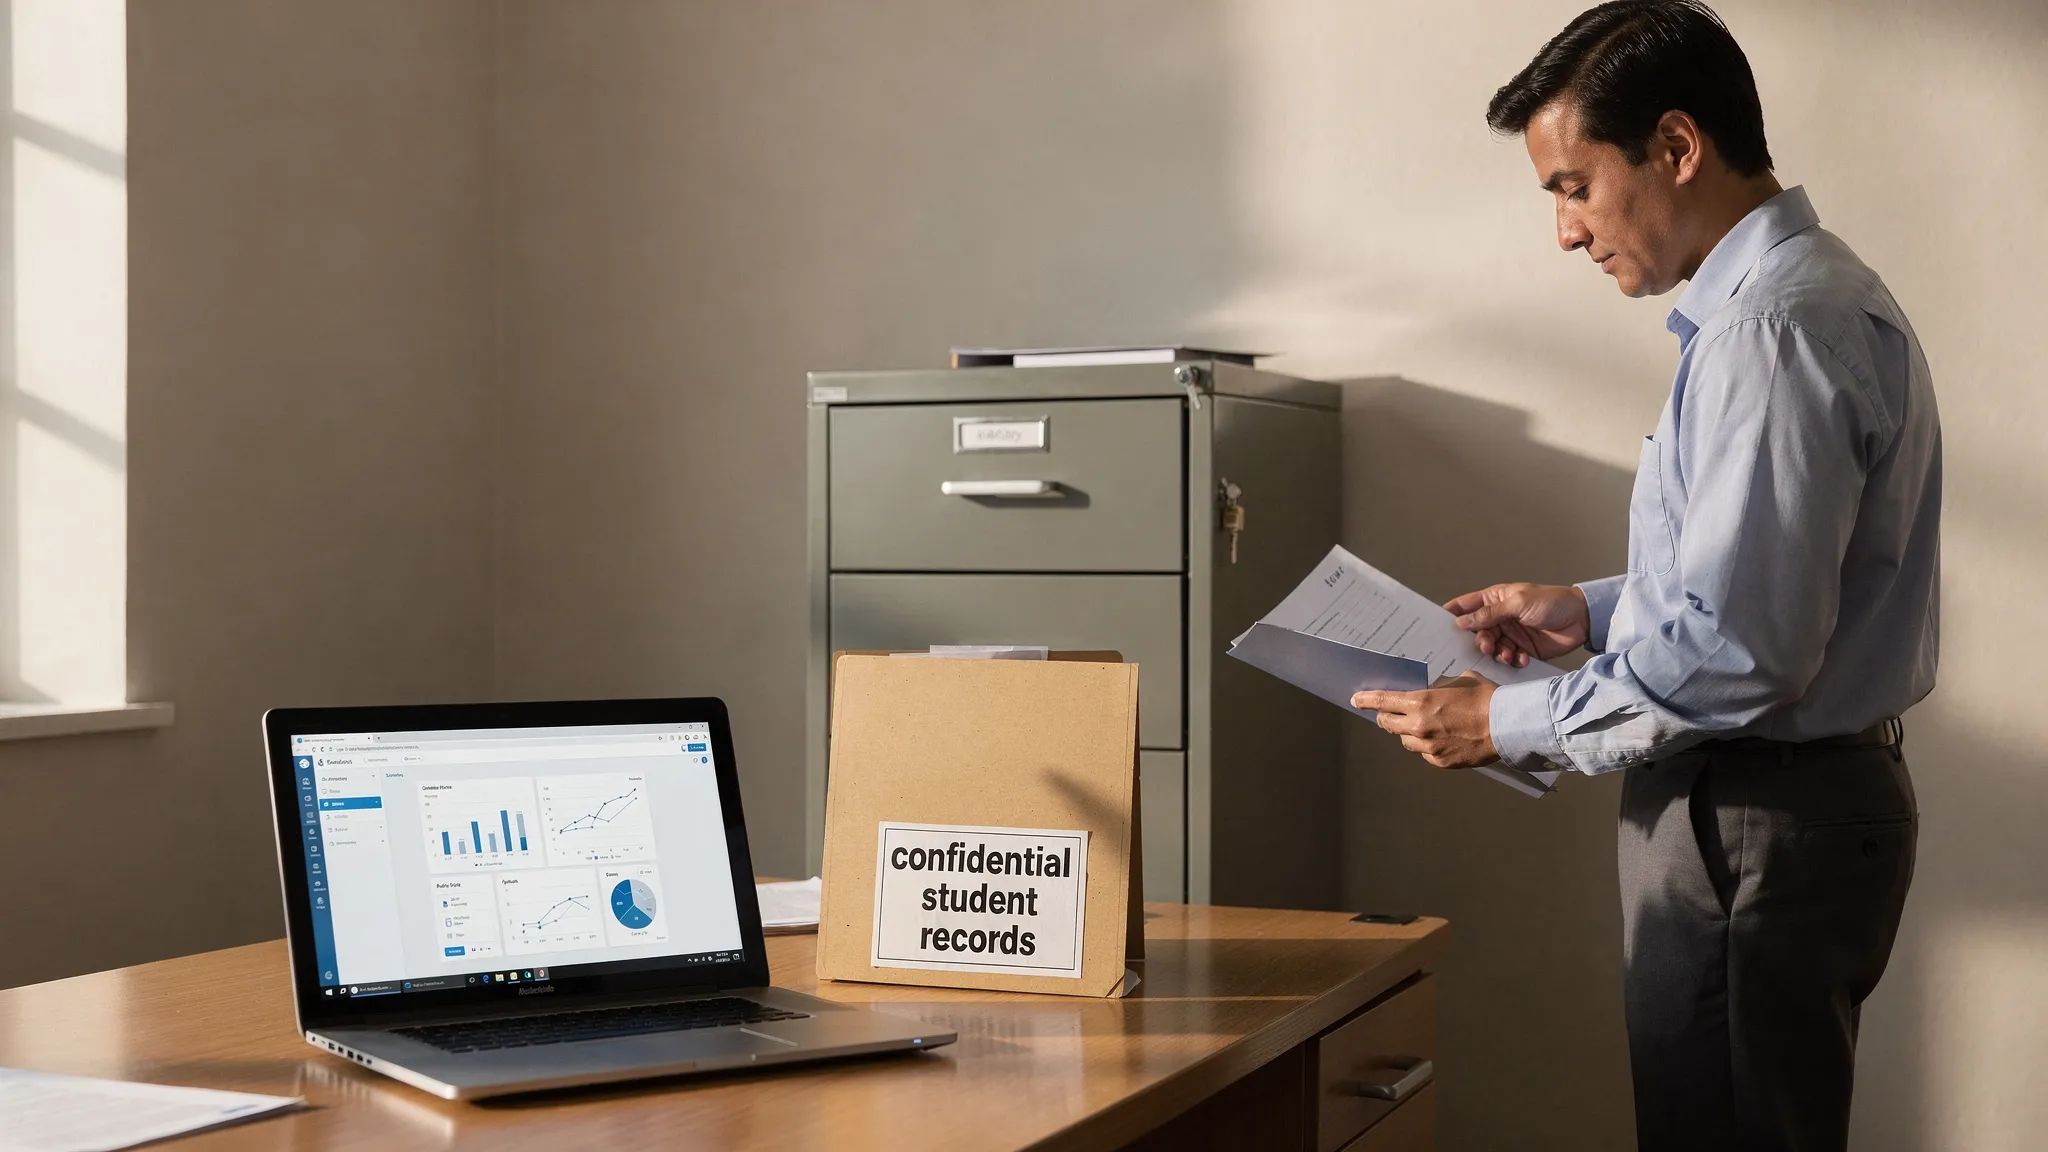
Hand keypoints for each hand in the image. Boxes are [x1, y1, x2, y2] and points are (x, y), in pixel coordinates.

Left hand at [1352, 672, 1499, 768]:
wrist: (1508, 724)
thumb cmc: (1486, 698)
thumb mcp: (1459, 680)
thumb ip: (1438, 688)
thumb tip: (1430, 692)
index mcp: (1421, 702)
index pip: (1383, 701)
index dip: (1366, 700)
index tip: (1356, 700)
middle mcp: (1420, 726)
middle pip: (1388, 724)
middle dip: (1386, 717)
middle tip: (1388, 714)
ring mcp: (1429, 746)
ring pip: (1405, 741)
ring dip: (1408, 733)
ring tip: (1423, 726)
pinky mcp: (1441, 761)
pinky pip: (1425, 753)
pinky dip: (1427, 746)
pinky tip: (1441, 738)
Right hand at [1442, 583, 1590, 668]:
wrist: (1581, 619)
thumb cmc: (1551, 602)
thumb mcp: (1518, 603)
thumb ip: (1490, 614)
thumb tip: (1461, 622)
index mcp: (1495, 600)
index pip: (1466, 606)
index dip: (1451, 615)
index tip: (1437, 628)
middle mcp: (1499, 618)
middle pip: (1476, 633)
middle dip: (1479, 641)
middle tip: (1487, 646)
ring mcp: (1511, 635)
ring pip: (1491, 648)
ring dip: (1497, 653)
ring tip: (1508, 654)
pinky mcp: (1522, 650)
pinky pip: (1508, 659)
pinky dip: (1513, 661)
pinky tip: (1522, 659)